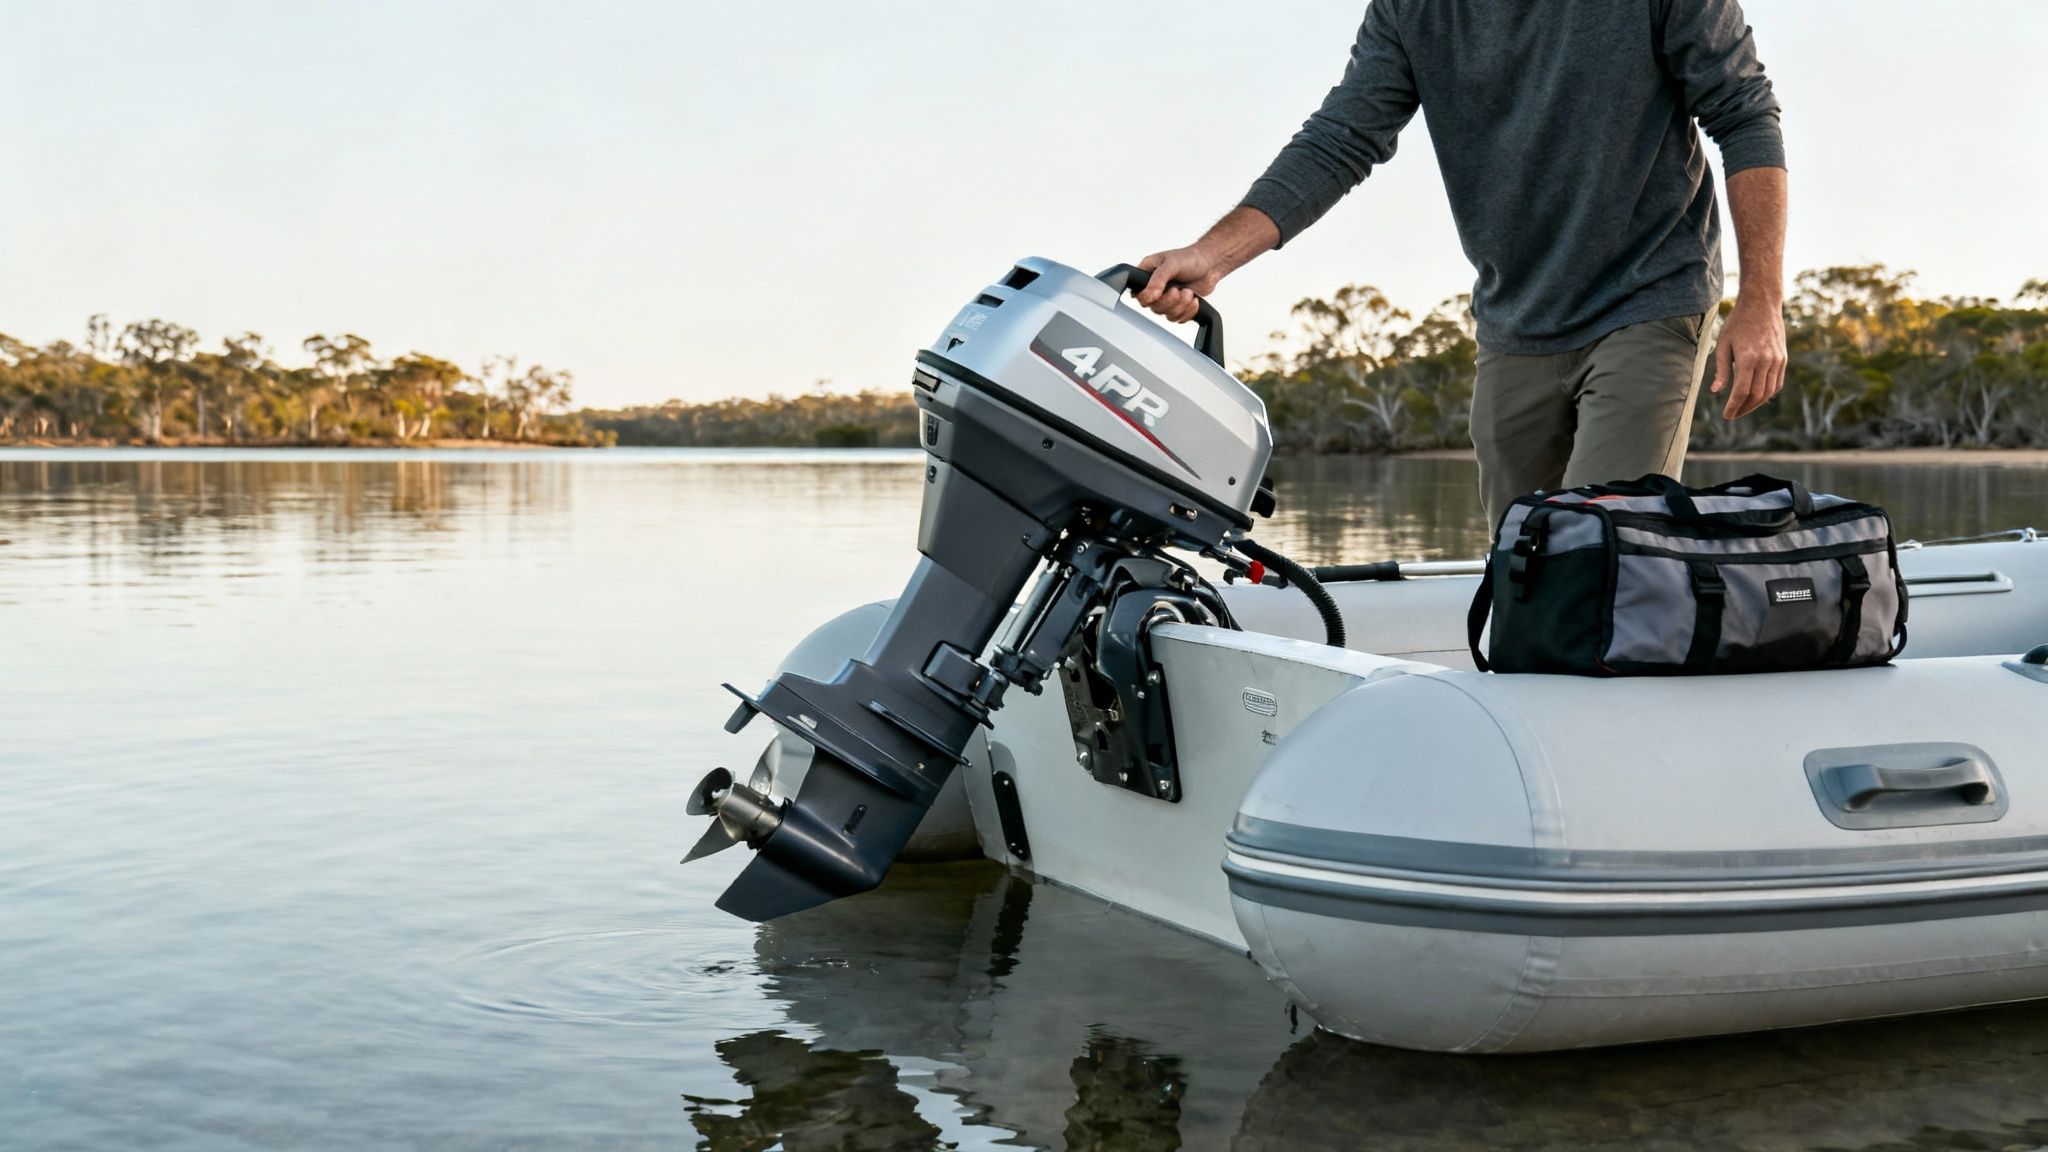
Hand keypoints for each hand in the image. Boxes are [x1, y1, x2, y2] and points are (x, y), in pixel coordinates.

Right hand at [1135, 244, 1224, 323]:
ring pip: (1166, 315)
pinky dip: (1188, 311)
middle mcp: (1155, 287)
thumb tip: (1149, 295)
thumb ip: (1158, 279)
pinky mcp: (1178, 306)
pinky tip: (1193, 299)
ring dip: (1181, 306)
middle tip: (1178, 290)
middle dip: (1170, 301)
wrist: (1211, 265)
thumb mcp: (1172, 264)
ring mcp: (1167, 298)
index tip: (1159, 294)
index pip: (1138, 294)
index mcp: (1148, 274)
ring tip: (1188, 292)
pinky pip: (1178, 318)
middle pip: (1153, 307)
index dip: (1147, 298)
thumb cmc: (1191, 258)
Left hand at [1711, 293, 1787, 419]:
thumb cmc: (1737, 324)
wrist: (1762, 305)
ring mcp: (1777, 360)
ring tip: (1743, 408)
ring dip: (1756, 404)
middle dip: (1744, 408)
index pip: (1741, 392)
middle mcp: (1766, 361)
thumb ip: (1721, 369)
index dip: (1734, 407)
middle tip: (1733, 414)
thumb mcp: (1723, 344)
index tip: (1726, 416)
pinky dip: (1767, 393)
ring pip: (1769, 392)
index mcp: (1749, 359)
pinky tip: (1756, 396)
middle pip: (1756, 396)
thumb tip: (1716, 391)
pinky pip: (1777, 383)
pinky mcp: (1783, 358)